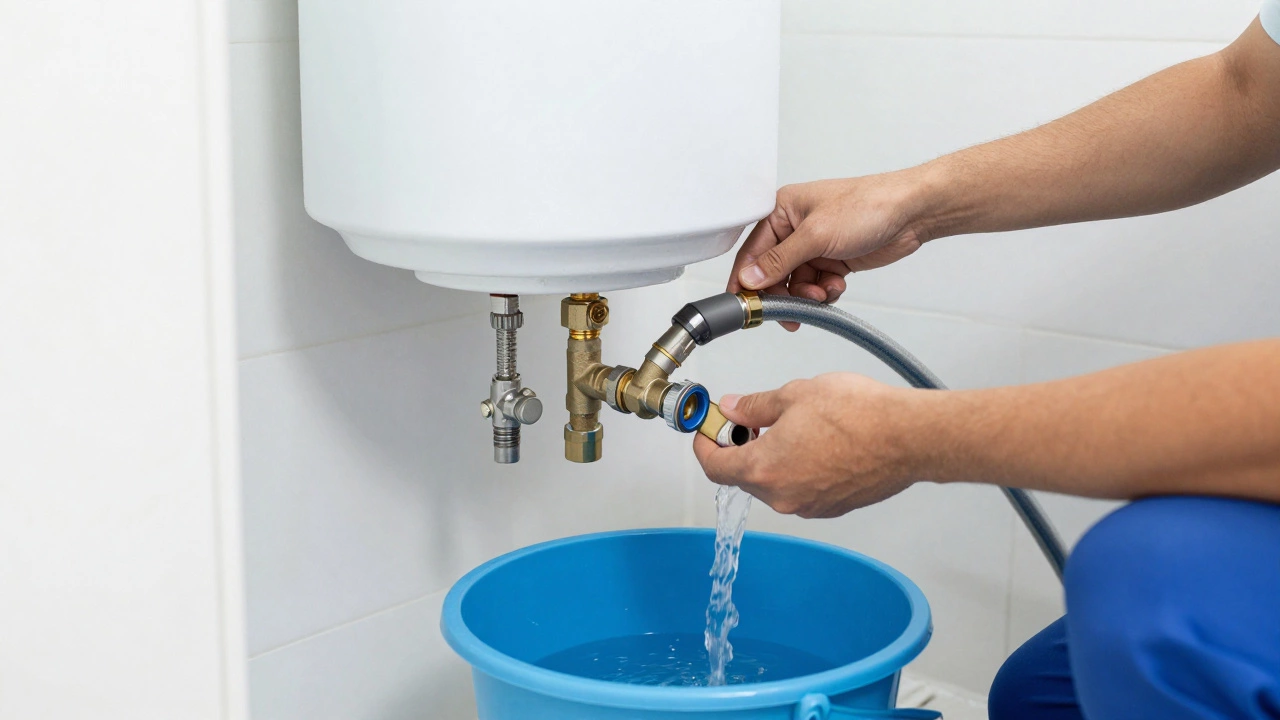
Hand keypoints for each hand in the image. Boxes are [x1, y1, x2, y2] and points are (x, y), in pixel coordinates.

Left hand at [692, 373, 928, 517]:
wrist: (909, 437)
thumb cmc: (858, 415)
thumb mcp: (794, 396)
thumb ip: (755, 406)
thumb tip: (734, 409)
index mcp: (764, 469)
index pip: (714, 467)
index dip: (704, 446)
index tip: (706, 431)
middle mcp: (783, 497)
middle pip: (744, 477)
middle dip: (740, 448)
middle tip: (749, 421)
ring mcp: (810, 506)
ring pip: (775, 483)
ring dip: (772, 459)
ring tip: (791, 426)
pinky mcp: (834, 507)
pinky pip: (802, 489)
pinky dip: (798, 469)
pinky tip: (815, 443)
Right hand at [729, 172, 936, 329]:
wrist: (911, 213)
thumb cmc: (867, 206)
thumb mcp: (815, 235)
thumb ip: (779, 260)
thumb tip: (750, 279)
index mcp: (782, 210)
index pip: (753, 251)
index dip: (747, 280)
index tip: (745, 304)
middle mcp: (795, 228)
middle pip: (773, 273)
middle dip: (783, 293)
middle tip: (790, 311)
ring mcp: (814, 246)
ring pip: (796, 284)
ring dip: (808, 295)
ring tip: (822, 293)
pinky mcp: (832, 260)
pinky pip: (817, 286)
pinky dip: (825, 291)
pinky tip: (837, 284)